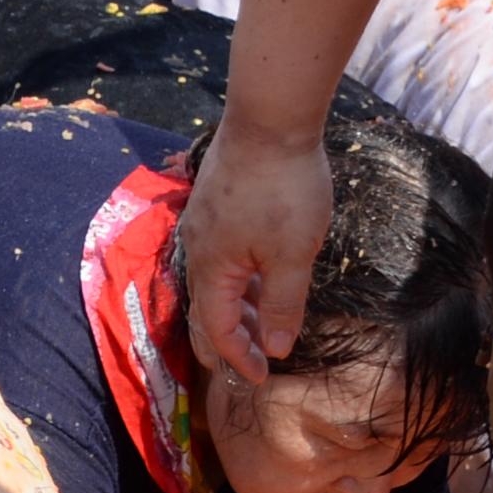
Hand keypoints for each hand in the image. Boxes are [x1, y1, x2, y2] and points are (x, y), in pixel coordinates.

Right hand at [176, 116, 334, 382]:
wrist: (271, 116)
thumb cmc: (284, 187)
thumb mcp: (293, 255)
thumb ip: (285, 305)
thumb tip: (278, 348)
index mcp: (213, 270)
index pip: (219, 330)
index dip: (240, 359)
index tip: (262, 377)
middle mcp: (199, 250)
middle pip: (210, 309)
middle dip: (233, 338)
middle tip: (254, 358)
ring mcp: (205, 223)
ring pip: (219, 280)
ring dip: (242, 306)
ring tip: (268, 319)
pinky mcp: (216, 201)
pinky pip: (223, 254)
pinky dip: (242, 276)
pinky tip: (263, 272)